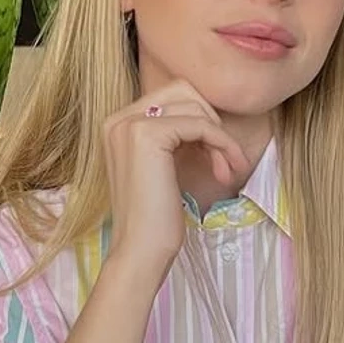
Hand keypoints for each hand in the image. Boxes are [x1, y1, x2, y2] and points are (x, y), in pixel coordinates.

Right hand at [102, 81, 249, 281]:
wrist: (140, 251)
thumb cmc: (155, 219)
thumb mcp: (163, 167)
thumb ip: (173, 137)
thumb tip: (206, 115)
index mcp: (118, 124)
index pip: (172, 96)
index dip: (202, 121)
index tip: (216, 157)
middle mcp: (118, 119)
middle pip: (184, 91)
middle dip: (212, 122)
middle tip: (224, 160)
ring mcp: (130, 124)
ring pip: (195, 106)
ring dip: (220, 137)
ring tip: (226, 170)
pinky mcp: (147, 135)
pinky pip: (200, 124)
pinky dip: (221, 145)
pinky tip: (224, 172)